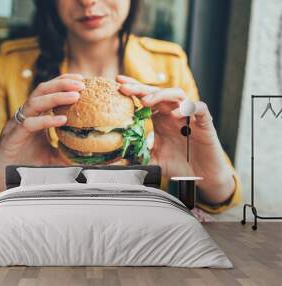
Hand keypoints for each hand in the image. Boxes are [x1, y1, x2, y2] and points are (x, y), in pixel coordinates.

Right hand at [0, 74, 83, 202]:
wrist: (0, 179)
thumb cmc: (24, 166)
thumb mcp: (52, 158)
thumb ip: (67, 154)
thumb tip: (90, 154)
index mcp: (34, 116)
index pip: (48, 92)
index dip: (63, 82)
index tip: (82, 80)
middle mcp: (25, 116)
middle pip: (42, 90)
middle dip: (62, 84)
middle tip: (82, 84)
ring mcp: (17, 124)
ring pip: (35, 102)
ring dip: (56, 96)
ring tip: (75, 95)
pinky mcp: (12, 137)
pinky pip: (29, 124)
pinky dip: (46, 120)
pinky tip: (62, 120)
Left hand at [117, 75, 234, 203]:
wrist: (202, 176)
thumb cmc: (179, 165)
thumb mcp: (152, 160)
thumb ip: (137, 156)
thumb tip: (115, 160)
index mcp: (160, 118)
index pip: (145, 97)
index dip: (133, 88)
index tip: (117, 82)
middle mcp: (173, 113)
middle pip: (157, 93)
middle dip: (140, 88)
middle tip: (124, 88)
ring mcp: (189, 116)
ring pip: (177, 94)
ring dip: (160, 95)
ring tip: (146, 101)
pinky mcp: (205, 122)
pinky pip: (199, 108)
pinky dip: (188, 108)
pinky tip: (175, 114)